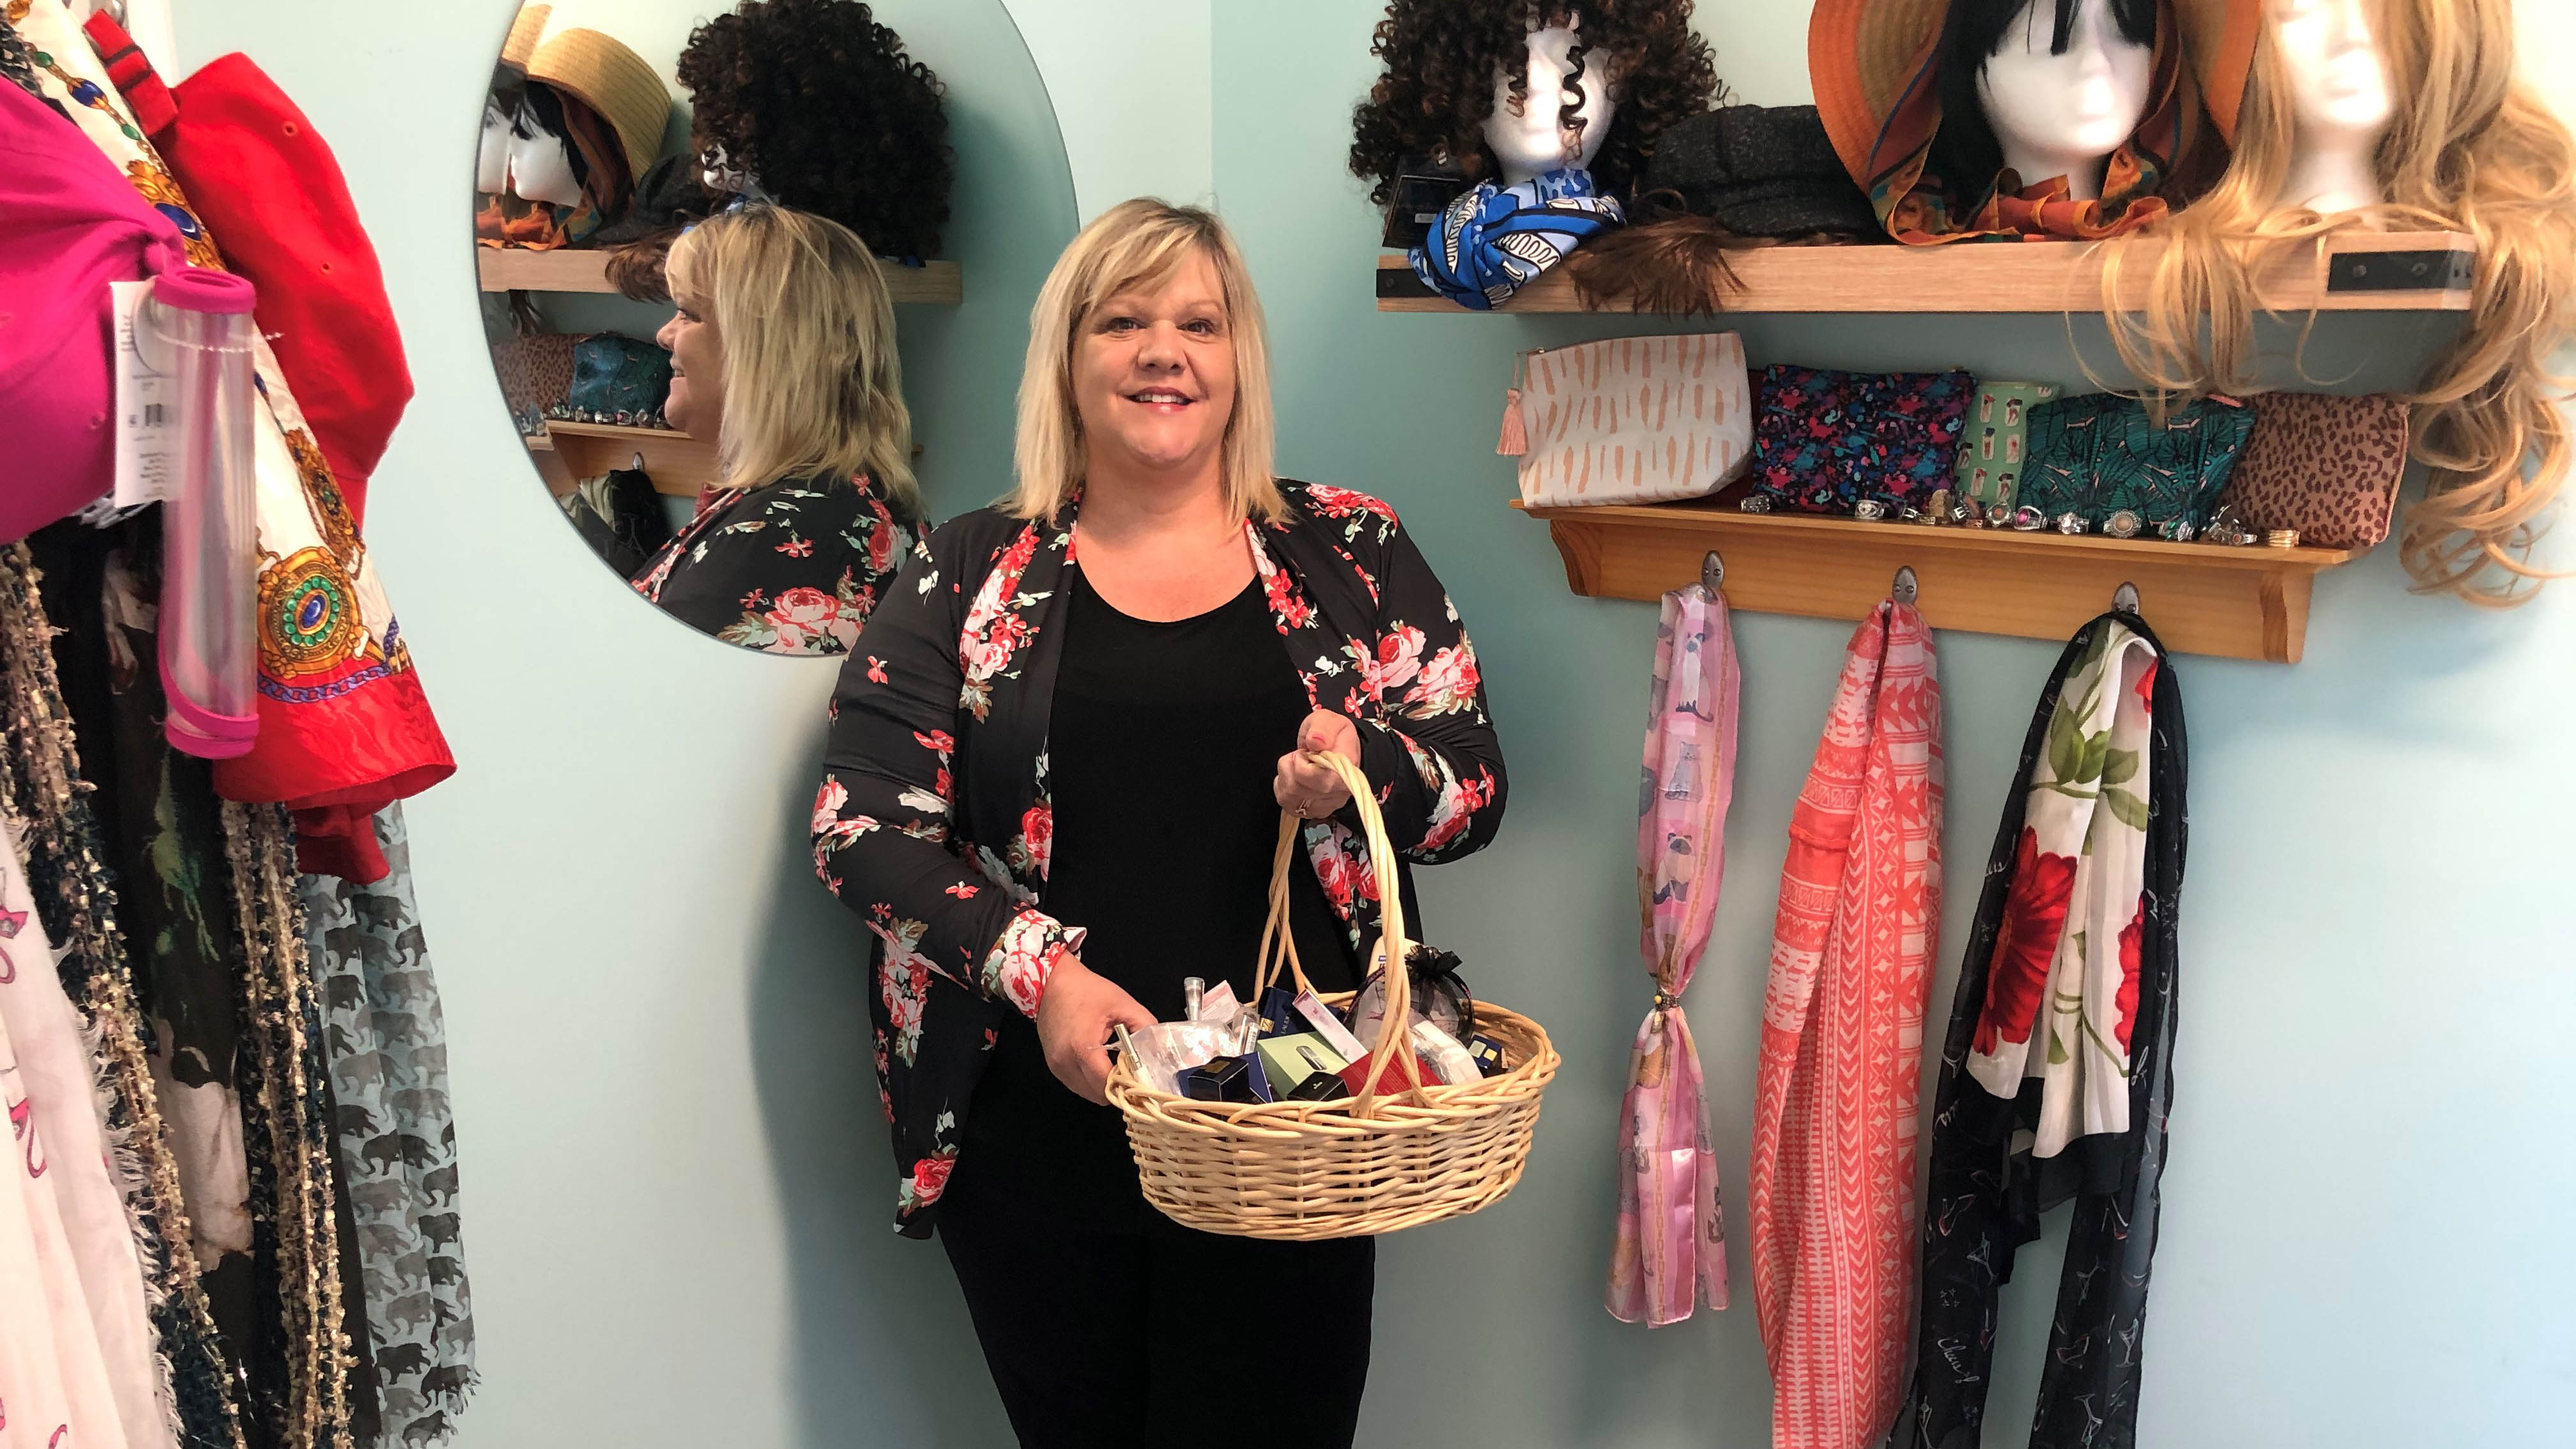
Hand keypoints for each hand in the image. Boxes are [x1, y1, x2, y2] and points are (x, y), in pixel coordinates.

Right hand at [1034, 955, 1155, 1104]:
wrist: (1051, 982)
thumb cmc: (1086, 990)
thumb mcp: (1122, 1004)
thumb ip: (1145, 1026)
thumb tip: (1160, 1048)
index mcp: (1082, 1048)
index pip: (1108, 1084)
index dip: (1126, 1085)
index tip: (1141, 1079)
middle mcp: (1065, 1063)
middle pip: (1097, 1095)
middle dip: (1116, 1087)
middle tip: (1129, 1071)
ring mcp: (1056, 1066)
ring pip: (1086, 1093)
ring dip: (1102, 1085)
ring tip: (1114, 1065)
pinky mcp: (1052, 1065)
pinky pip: (1076, 1084)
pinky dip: (1090, 1079)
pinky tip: (1099, 1062)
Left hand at [1275, 710, 1361, 821]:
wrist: (1336, 747)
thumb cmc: (1331, 734)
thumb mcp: (1327, 720)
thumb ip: (1322, 728)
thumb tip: (1316, 741)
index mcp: (1347, 769)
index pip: (1322, 781)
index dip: (1304, 765)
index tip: (1307, 751)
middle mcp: (1340, 792)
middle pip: (1299, 788)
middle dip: (1292, 765)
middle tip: (1302, 754)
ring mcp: (1326, 805)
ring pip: (1290, 797)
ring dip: (1286, 775)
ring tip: (1298, 764)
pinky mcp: (1311, 812)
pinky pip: (1286, 803)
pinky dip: (1283, 786)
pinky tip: (1294, 777)